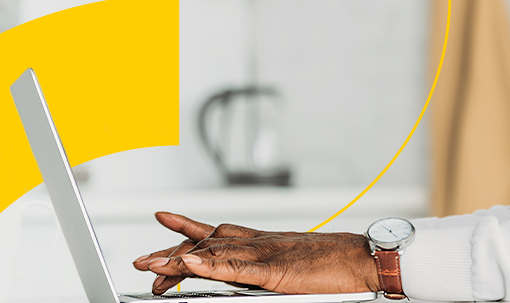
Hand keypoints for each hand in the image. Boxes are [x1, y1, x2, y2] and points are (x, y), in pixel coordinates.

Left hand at [132, 212, 379, 294]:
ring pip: (215, 253)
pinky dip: (210, 265)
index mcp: (266, 241)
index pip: (218, 233)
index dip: (189, 231)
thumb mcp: (296, 267)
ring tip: (151, 264)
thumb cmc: (339, 266)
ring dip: (179, 258)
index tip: (165, 228)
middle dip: (173, 252)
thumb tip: (250, 280)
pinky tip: (189, 265)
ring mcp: (266, 254)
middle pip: (207, 242)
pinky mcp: (275, 270)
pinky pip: (236, 268)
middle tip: (144, 262)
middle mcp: (260, 242)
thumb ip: (270, 271)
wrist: (366, 259)